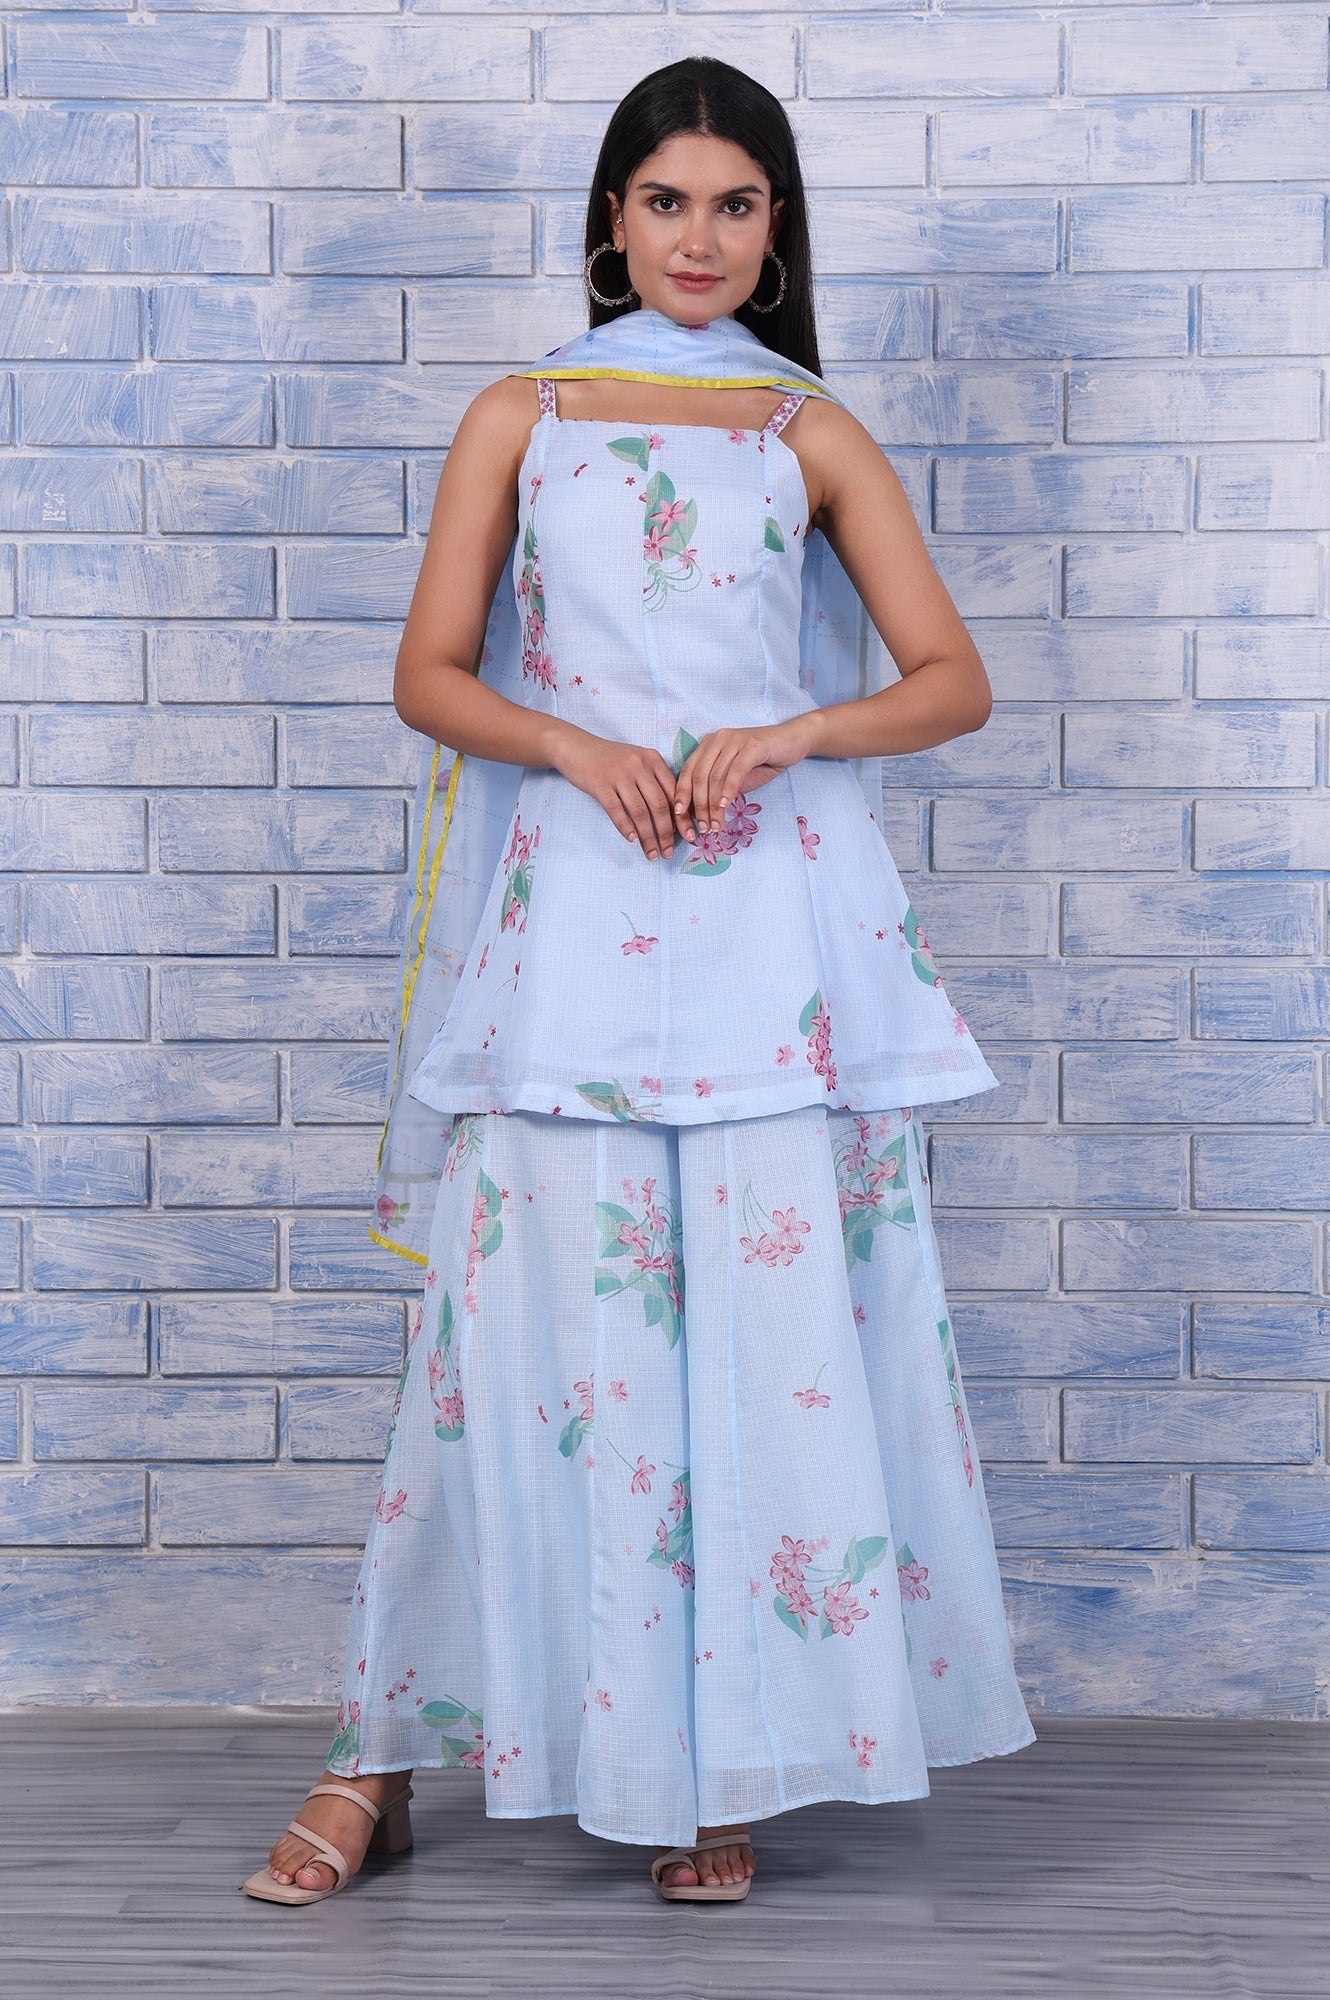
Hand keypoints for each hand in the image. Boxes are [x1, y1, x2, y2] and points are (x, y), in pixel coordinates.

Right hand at [553, 728, 683, 858]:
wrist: (577, 747)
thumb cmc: (610, 759)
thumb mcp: (638, 762)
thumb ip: (655, 782)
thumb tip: (675, 815)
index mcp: (653, 760)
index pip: (674, 793)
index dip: (683, 818)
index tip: (689, 837)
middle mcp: (639, 766)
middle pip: (659, 805)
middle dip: (667, 833)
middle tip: (668, 852)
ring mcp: (619, 774)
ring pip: (639, 812)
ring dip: (647, 837)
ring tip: (651, 854)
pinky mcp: (600, 784)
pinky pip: (616, 810)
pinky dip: (625, 827)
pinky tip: (631, 840)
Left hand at [674, 716, 819, 832]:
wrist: (792, 741)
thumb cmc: (762, 762)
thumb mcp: (735, 778)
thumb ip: (718, 790)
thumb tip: (699, 814)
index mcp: (708, 745)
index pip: (687, 773)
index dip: (681, 796)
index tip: (679, 818)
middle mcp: (717, 739)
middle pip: (699, 777)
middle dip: (698, 806)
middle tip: (702, 828)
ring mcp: (734, 740)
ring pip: (715, 776)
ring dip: (713, 805)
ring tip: (715, 825)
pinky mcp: (752, 745)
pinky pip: (735, 770)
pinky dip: (728, 790)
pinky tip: (725, 806)